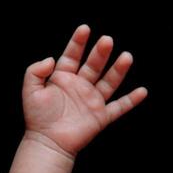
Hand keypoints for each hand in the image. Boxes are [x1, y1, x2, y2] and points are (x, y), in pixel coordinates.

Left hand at [22, 24, 147, 157]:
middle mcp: (80, 86)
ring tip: (126, 57)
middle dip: (100, 53)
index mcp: (63, 78)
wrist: (47, 143)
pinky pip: (119, 107)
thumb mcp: (30, 90)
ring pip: (109, 82)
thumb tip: (50, 59)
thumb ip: (35, 71)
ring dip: (118, 70)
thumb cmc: (37, 118)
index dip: (78, 42)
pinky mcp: (100, 116)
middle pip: (93, 65)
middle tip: (107, 40)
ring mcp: (92, 100)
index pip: (72, 55)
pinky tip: (142, 91)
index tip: (85, 29)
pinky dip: (131, 100)